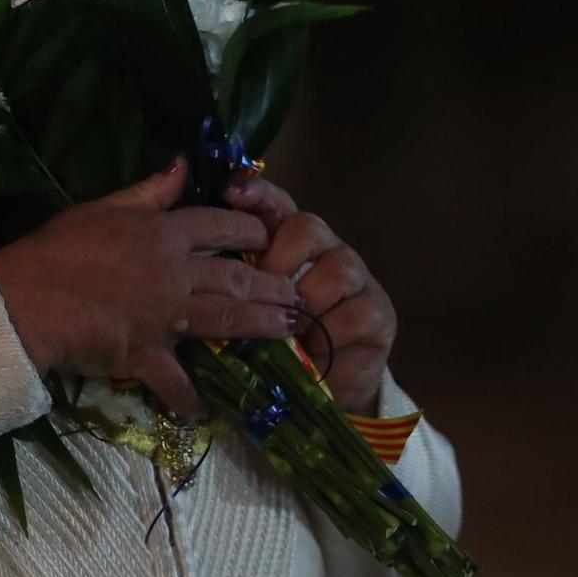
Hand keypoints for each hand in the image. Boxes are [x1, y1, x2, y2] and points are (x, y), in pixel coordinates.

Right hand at [0, 158, 300, 418]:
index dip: (251, 229)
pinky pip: (177, 382)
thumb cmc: (60, 248)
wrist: (26, 298)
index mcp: (164, 233)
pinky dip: (192, 397)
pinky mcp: (147, 354)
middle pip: (236, 276)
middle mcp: (174, 274)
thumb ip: (149, 191)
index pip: (221, 225)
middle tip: (296, 294)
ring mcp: (165, 317)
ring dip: (259, 327)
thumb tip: (182, 164)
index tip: (269, 235)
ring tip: (286, 331)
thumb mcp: (104, 207)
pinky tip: (209, 409)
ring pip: (225, 320)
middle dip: (271, 284)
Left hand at [225, 174, 396, 416]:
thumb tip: (199, 267)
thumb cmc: (277, 341)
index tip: (232, 192)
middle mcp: (325, 250)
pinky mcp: (379, 311)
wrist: (322, 384)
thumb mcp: (248, 311)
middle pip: (308, 228)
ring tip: (290, 329)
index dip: (257, 194)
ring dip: (309, 302)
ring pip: (337, 269)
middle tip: (265, 291)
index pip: (276, 205)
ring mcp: (356, 278)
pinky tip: (313, 349)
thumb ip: (232, 283)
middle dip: (282, 258)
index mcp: (289, 243)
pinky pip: (355, 312)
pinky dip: (329, 333)